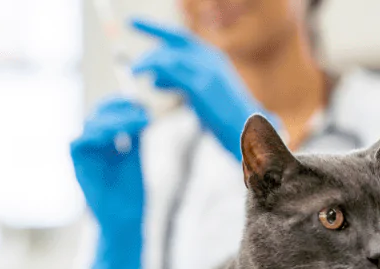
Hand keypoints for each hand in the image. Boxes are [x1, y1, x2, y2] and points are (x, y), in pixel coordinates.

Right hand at [70, 97, 149, 268]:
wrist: (125, 221)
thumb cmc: (131, 193)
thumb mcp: (136, 156)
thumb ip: (133, 133)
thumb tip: (142, 105)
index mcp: (105, 141)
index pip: (110, 112)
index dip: (124, 104)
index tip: (145, 104)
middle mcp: (91, 145)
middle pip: (99, 113)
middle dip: (119, 108)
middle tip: (141, 108)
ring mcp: (83, 154)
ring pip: (91, 124)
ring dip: (115, 119)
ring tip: (139, 120)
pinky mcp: (77, 165)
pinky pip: (80, 141)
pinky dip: (98, 134)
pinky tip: (120, 135)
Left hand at [130, 18, 273, 160]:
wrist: (247, 134)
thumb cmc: (224, 119)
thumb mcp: (199, 95)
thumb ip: (179, 82)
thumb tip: (154, 79)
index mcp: (212, 59)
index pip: (181, 38)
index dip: (157, 29)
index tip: (134, 24)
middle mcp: (212, 59)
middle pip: (175, 41)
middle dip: (152, 36)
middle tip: (131, 38)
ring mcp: (208, 71)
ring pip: (171, 56)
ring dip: (150, 62)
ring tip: (135, 71)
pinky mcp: (203, 86)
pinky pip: (174, 72)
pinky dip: (157, 74)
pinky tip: (147, 80)